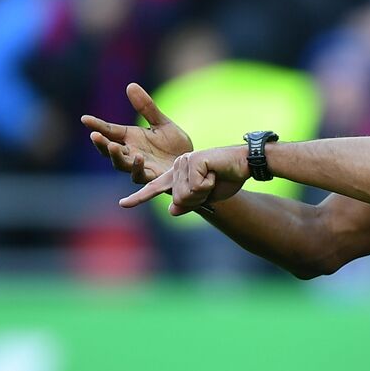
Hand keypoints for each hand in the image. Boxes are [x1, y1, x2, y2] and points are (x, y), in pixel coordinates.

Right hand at [82, 83, 191, 184]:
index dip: (97, 125)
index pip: (110, 131)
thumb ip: (147, 107)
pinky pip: (140, 175)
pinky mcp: (152, 177)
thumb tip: (130, 85)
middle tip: (94, 136)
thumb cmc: (174, 145)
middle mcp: (131, 152)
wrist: (192, 164)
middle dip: (101, 143)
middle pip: (110, 149)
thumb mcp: (162, 123)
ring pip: (121, 163)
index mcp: (130, 138)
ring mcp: (140, 166)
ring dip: (115, 156)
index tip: (85, 119)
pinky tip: (138, 158)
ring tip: (112, 146)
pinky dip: (137, 168)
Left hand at [119, 146, 249, 215]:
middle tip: (211, 186)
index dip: (139, 197)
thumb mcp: (206, 197)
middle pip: (178, 199)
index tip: (123, 204)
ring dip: (204, 192)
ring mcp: (184, 161)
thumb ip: (188, 203)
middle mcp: (177, 166)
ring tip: (214, 178)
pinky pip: (196, 186)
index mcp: (178, 174)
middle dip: (198, 199)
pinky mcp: (193, 160)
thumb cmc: (228, 178)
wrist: (246, 164)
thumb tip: (171, 210)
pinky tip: (216, 173)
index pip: (155, 187)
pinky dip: (209, 185)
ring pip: (185, 195)